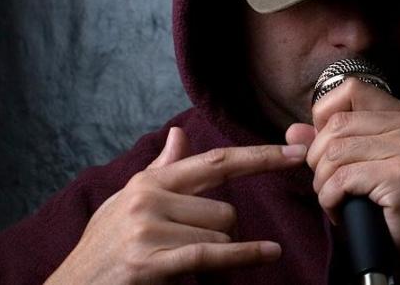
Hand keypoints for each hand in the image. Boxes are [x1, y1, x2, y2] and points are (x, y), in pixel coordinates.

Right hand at [45, 127, 308, 283]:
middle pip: (225, 211)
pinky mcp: (149, 261)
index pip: (217, 163)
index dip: (260, 157)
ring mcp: (147, 229)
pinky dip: (244, 256)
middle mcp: (149, 198)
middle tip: (192, 252)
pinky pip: (212, 254)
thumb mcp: (126, 203)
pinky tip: (268, 254)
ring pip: (220, 237)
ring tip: (178, 265)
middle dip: (222, 236)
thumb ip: (161, 170)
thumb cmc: (103, 249)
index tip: (296, 152)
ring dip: (214, 257)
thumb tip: (180, 135)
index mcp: (150, 182)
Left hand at [286, 77, 399, 284]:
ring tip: (336, 199)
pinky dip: (331, 199)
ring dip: (323, 183)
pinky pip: (342, 179)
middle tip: (330, 184)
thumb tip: (293, 131)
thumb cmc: (387, 203)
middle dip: (318, 159)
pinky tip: (342, 211)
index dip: (326, 116)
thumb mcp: (359, 164)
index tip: (327, 147)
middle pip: (336, 125)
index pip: (350, 89)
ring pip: (334, 153)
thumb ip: (328, 142)